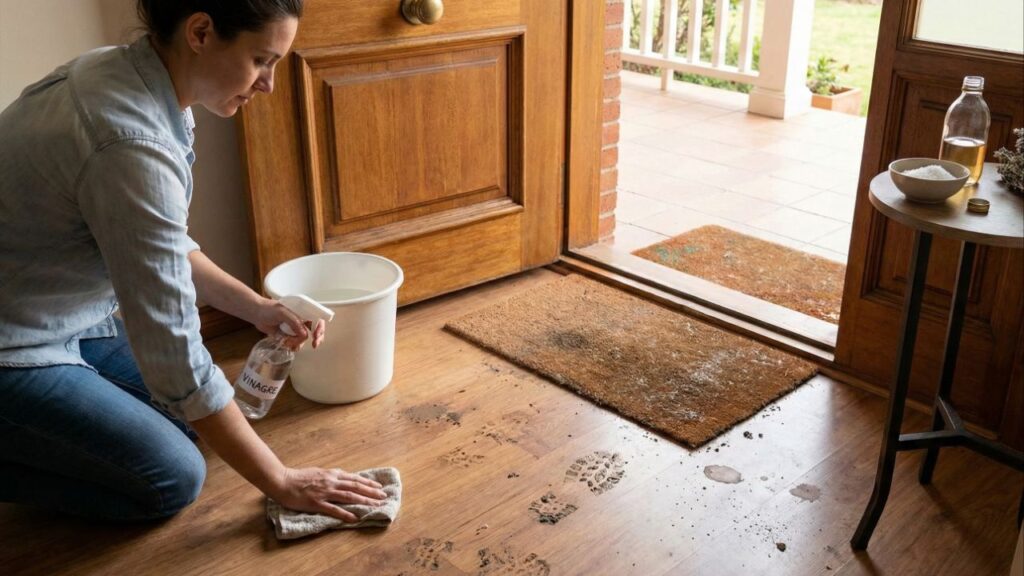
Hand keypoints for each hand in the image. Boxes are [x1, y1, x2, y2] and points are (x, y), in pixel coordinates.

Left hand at [252, 298, 326, 349]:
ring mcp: (295, 329)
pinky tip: (286, 345)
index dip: (320, 327)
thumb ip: (294, 322)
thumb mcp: (282, 312)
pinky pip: (295, 344)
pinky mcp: (289, 336)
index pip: (318, 319)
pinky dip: (293, 346)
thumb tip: (304, 334)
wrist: (257, 314)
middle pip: (315, 330)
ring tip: (288, 342)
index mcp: (303, 312)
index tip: (316, 336)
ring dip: (299, 343)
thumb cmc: (269, 309)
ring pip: (304, 339)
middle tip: (314, 345)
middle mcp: (302, 320)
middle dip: (316, 338)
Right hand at [272, 467, 387, 521]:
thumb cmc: (298, 477)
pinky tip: (355, 518)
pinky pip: (334, 509)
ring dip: (364, 500)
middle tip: (383, 496)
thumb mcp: (318, 472)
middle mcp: (331, 482)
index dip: (367, 482)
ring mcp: (325, 492)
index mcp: (331, 474)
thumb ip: (330, 475)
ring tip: (375, 505)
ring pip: (349, 496)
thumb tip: (341, 477)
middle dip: (371, 491)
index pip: (354, 478)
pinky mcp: (317, 503)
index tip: (378, 486)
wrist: (282, 481)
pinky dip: (346, 513)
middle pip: (355, 486)